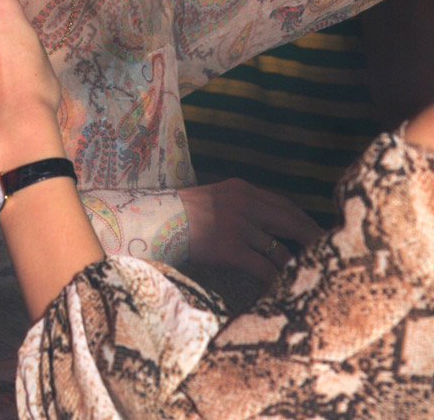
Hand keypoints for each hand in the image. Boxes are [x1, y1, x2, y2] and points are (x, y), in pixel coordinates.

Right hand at [179, 179, 321, 285]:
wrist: (150, 220)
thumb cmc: (178, 215)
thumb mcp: (212, 198)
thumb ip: (237, 205)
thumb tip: (266, 227)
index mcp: (240, 188)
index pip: (283, 204)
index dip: (303, 220)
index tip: (316, 233)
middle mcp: (242, 202)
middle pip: (290, 222)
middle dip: (310, 240)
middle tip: (327, 255)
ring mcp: (236, 224)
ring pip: (279, 250)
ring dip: (292, 267)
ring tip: (303, 278)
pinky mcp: (228, 247)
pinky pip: (263, 267)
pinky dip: (274, 280)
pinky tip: (279, 289)